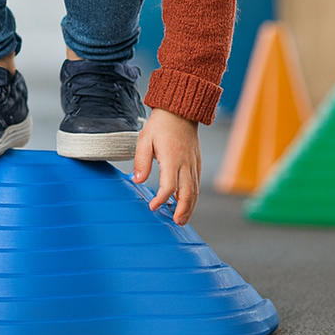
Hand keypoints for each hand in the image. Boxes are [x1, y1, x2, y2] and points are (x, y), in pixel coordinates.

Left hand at [132, 107, 200, 224]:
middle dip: (183, 210)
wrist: (180, 111)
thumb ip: (142, 160)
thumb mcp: (145, 139)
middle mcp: (186, 163)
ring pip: (195, 191)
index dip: (161, 198)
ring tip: (182, 219)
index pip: (169, 185)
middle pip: (188, 192)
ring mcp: (194, 164)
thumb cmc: (161, 125)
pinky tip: (187, 204)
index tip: (153, 206)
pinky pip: (197, 184)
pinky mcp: (197, 163)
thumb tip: (137, 180)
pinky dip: (193, 197)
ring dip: (190, 207)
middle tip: (176, 222)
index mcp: (172, 158)